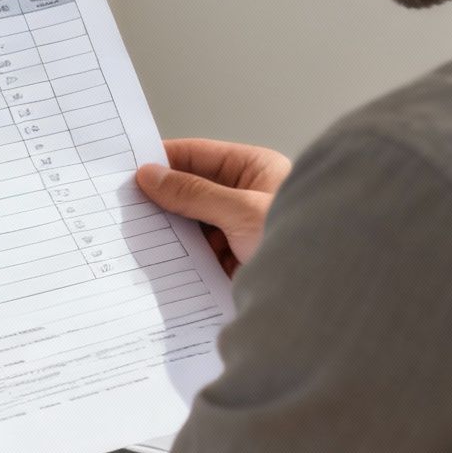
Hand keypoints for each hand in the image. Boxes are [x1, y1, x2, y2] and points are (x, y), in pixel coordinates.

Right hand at [136, 138, 291, 275]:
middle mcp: (246, 198)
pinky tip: (158, 263)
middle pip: (191, 192)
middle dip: (161, 200)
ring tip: (135, 235)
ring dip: (169, 232)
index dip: (163, 160)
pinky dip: (180, 258)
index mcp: (255, 171)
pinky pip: (199, 255)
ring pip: (192, 225)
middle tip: (124, 204)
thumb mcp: (241, 211)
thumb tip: (151, 176)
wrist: (327, 296)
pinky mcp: (235, 263)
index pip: (198, 156)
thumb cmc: (305, 243)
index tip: (128, 169)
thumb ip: (193, 193)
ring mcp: (240, 232)